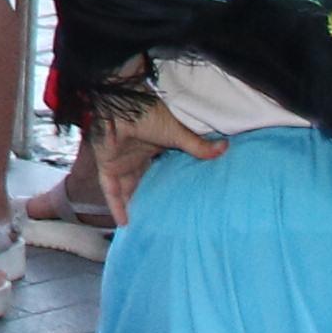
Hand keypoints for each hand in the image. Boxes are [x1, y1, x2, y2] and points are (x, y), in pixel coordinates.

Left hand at [86, 93, 223, 222]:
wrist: (120, 107)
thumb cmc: (147, 114)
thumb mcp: (176, 132)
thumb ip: (197, 145)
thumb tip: (225, 148)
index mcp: (153, 145)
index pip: (162, 167)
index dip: (169, 180)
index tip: (181, 196)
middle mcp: (136, 155)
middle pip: (144, 181)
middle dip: (151, 196)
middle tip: (164, 217)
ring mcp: (120, 161)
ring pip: (127, 189)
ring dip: (135, 205)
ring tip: (146, 226)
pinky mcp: (106, 166)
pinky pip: (110, 190)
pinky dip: (116, 206)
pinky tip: (125, 224)